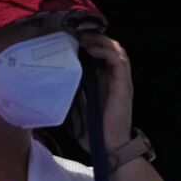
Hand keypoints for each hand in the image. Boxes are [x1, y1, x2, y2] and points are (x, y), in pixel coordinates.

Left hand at [79, 32, 133, 149]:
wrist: (110, 148)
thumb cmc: (94, 132)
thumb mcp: (77, 107)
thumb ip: (73, 92)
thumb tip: (57, 77)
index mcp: (105, 83)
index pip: (101, 54)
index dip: (90, 43)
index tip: (71, 37)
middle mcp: (115, 79)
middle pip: (110, 48)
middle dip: (95, 37)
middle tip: (77, 32)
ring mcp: (121, 82)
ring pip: (117, 50)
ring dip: (101, 41)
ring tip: (85, 38)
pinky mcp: (123, 86)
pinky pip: (119, 61)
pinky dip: (106, 51)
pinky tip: (92, 49)